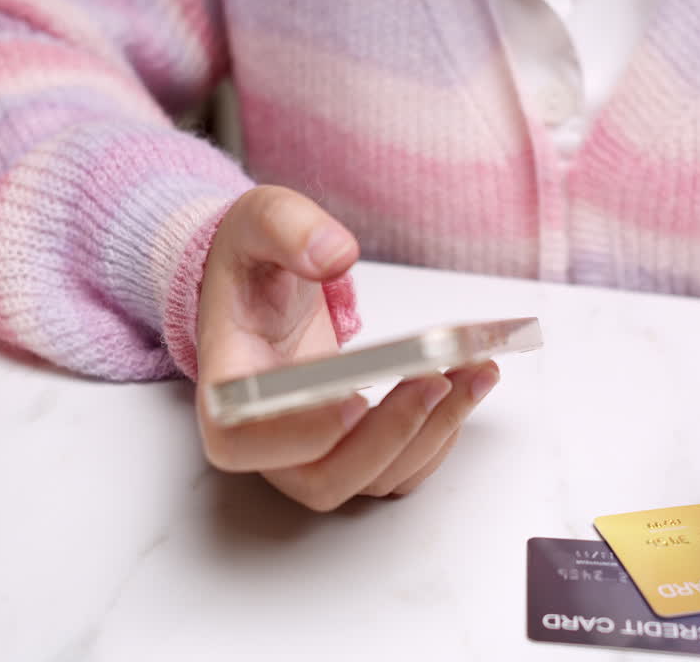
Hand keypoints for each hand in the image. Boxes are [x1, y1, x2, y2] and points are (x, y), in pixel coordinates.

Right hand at [194, 186, 498, 510]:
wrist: (261, 285)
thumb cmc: (251, 263)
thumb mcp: (259, 221)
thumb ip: (288, 228)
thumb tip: (335, 256)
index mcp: (227, 387)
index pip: (241, 442)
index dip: (300, 436)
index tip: (355, 399)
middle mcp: (263, 436)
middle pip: (321, 478)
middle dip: (389, 436)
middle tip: (435, 379)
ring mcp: (309, 451)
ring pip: (372, 479)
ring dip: (431, 433)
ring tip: (473, 370)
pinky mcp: (350, 447)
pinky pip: (400, 469)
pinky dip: (440, 434)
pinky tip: (466, 382)